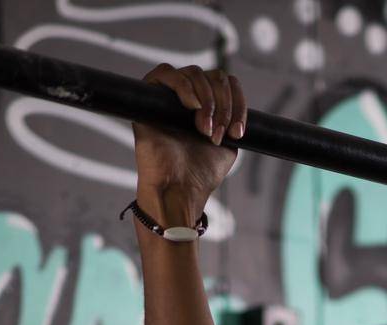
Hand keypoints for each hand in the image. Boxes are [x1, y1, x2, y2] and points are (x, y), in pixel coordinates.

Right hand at [133, 64, 246, 205]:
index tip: (238, 133)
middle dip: (223, 105)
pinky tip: (192, 106)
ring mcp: (169, 97)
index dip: (238, 102)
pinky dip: (183, 85)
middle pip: (214, 76)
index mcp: (207, 108)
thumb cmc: (199, 175)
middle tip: (219, 134)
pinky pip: (165, 72)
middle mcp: (188, 99)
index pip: (227, 83)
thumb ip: (231, 120)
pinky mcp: (149, 98)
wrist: (179, 191)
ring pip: (194, 72)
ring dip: (208, 101)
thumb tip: (236, 98)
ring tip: (205, 130)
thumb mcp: (228, 145)